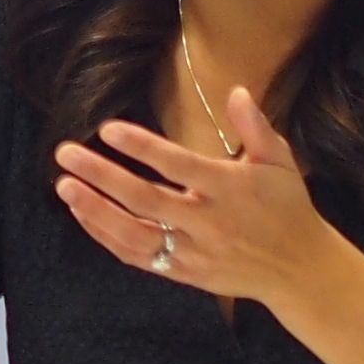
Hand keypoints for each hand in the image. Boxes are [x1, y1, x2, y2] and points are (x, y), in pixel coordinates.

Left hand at [53, 87, 349, 307]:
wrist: (299, 269)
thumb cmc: (286, 207)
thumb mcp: (279, 162)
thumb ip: (255, 127)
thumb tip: (236, 91)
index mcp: (230, 189)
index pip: (179, 165)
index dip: (143, 148)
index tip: (108, 129)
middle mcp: (208, 223)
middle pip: (146, 200)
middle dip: (102, 177)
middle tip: (66, 154)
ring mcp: (193, 251)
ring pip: (135, 234)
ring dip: (96, 211)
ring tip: (64, 186)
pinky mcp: (183, 272)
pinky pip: (138, 256)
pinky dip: (107, 237)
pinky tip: (84, 215)